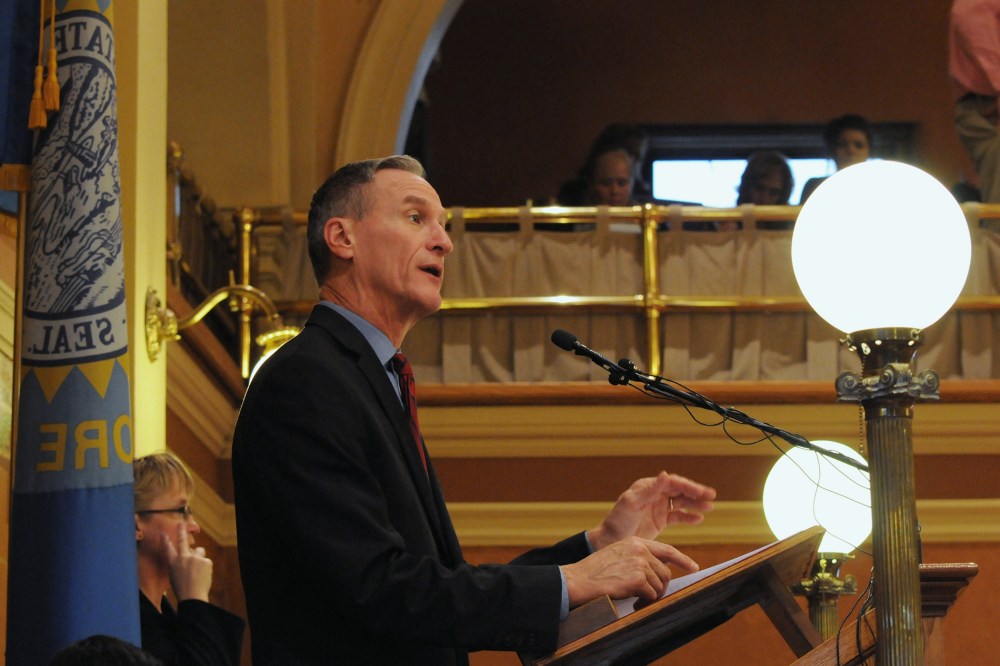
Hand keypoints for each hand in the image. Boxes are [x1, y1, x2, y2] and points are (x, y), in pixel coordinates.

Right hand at [165, 523, 212, 602]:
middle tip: (181, 524)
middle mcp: (183, 557)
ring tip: (198, 571)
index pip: (168, 549)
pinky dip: (206, 567)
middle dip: (181, 531)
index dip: (165, 540)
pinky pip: (206, 561)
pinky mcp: (205, 560)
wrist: (192, 596)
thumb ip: (180, 563)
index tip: (163, 533)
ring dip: (199, 557)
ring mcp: (194, 558)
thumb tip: (188, 553)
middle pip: (182, 541)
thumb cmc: (183, 589)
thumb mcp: (175, 575)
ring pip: (199, 551)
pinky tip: (203, 575)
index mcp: (173, 563)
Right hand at [562, 536, 698, 606]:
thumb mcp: (618, 555)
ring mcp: (639, 563)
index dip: (682, 560)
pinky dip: (645, 602)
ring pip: (660, 585)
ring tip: (638, 600)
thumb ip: (637, 558)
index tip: (693, 568)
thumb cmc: (595, 572)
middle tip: (648, 597)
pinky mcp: (637, 578)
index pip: (667, 550)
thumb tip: (659, 572)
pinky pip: (651, 594)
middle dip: (660, 587)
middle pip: (665, 572)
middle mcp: (640, 549)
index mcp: (635, 542)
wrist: (579, 579)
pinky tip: (634, 603)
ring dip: (652, 596)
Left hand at [587, 471, 715, 550]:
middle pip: (680, 490)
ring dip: (695, 504)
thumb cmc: (618, 521)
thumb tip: (665, 474)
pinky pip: (678, 517)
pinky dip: (688, 517)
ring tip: (709, 507)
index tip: (702, 492)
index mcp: (648, 487)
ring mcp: (658, 507)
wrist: (610, 541)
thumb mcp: (632, 503)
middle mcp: (655, 494)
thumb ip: (649, 489)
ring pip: (681, 503)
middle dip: (696, 493)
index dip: (689, 486)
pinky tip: (699, 519)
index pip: (673, 482)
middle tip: (712, 496)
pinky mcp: (660, 521)